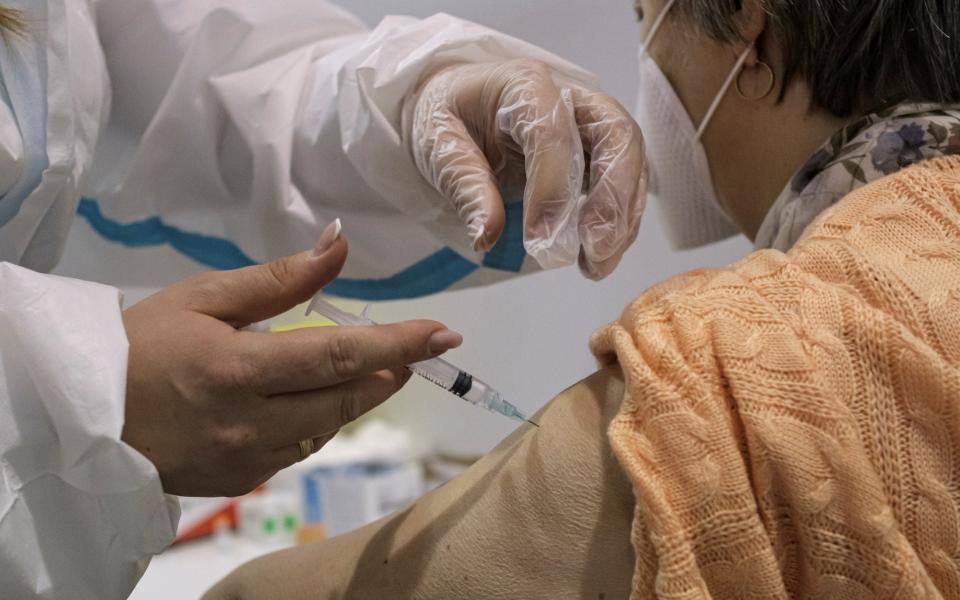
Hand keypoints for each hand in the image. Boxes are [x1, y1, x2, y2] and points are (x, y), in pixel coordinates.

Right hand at [121, 224, 461, 496]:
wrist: (83, 417)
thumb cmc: (139, 346)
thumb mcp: (202, 297)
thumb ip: (279, 280)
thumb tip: (339, 244)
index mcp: (237, 369)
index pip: (338, 357)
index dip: (399, 345)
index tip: (446, 335)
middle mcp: (248, 423)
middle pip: (346, 399)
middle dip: (388, 372)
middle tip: (412, 348)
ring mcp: (246, 458)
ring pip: (327, 427)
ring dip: (352, 396)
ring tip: (352, 366)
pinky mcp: (241, 481)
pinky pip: (299, 449)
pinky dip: (315, 421)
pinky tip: (300, 398)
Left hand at [410, 59, 646, 279]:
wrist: (462, 111)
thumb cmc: (450, 121)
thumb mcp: (438, 146)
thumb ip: (464, 186)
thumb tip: (487, 235)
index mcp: (525, 84)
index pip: (552, 131)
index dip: (552, 188)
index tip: (540, 239)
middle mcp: (571, 96)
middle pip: (615, 134)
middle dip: (612, 197)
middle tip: (594, 249)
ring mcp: (591, 123)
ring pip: (629, 162)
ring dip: (622, 218)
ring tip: (596, 266)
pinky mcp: (599, 153)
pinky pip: (625, 183)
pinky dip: (619, 223)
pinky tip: (598, 256)